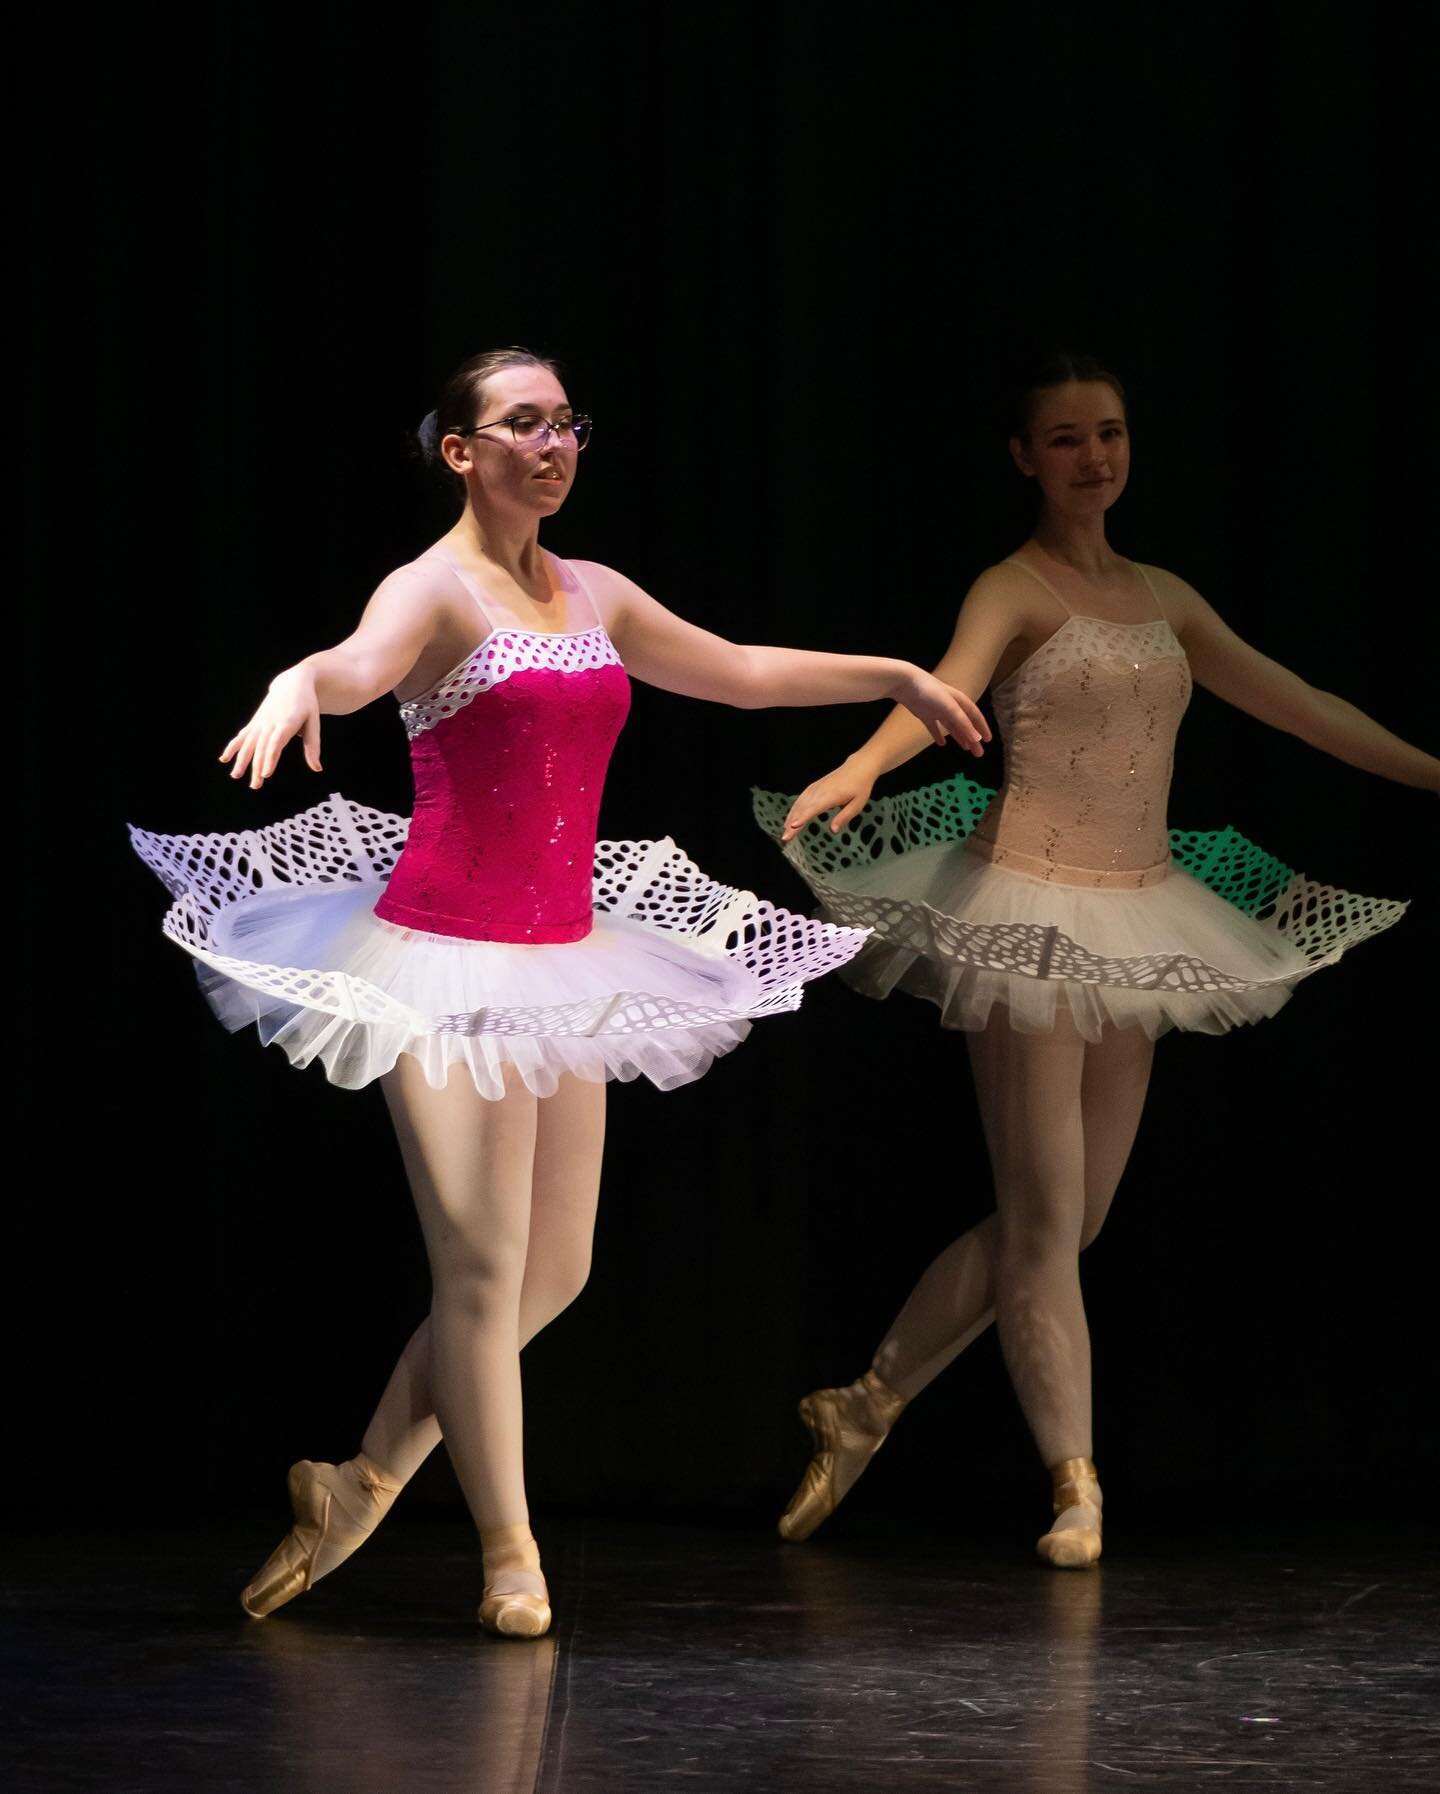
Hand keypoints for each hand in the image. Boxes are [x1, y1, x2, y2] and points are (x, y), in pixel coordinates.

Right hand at [219, 666, 322, 789]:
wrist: (293, 682)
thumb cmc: (307, 705)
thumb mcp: (314, 723)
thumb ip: (313, 746)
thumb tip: (317, 769)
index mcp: (287, 722)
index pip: (277, 743)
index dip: (270, 758)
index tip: (266, 773)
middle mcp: (270, 722)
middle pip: (262, 747)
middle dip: (257, 767)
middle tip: (255, 785)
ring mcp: (260, 722)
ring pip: (249, 743)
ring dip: (241, 760)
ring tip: (235, 775)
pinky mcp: (255, 722)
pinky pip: (242, 736)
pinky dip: (233, 746)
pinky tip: (224, 759)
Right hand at [783, 759, 875, 840]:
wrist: (858, 767)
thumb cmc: (859, 786)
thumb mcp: (857, 805)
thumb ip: (843, 818)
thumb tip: (833, 830)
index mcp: (830, 796)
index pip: (813, 809)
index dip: (802, 818)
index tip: (793, 827)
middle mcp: (820, 791)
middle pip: (802, 809)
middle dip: (792, 824)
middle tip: (785, 838)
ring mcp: (815, 788)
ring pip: (799, 804)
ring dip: (790, 817)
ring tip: (785, 830)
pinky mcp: (813, 787)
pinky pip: (801, 799)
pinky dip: (794, 809)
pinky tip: (791, 817)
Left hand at [893, 667, 989, 755]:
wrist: (906, 683)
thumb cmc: (931, 692)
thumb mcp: (950, 708)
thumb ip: (963, 724)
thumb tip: (978, 739)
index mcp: (959, 701)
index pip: (975, 716)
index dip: (982, 728)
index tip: (988, 740)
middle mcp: (950, 705)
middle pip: (965, 724)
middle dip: (972, 738)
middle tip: (978, 753)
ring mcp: (937, 710)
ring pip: (951, 727)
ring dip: (959, 737)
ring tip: (966, 748)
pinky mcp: (924, 714)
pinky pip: (934, 727)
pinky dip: (938, 735)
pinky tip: (941, 744)